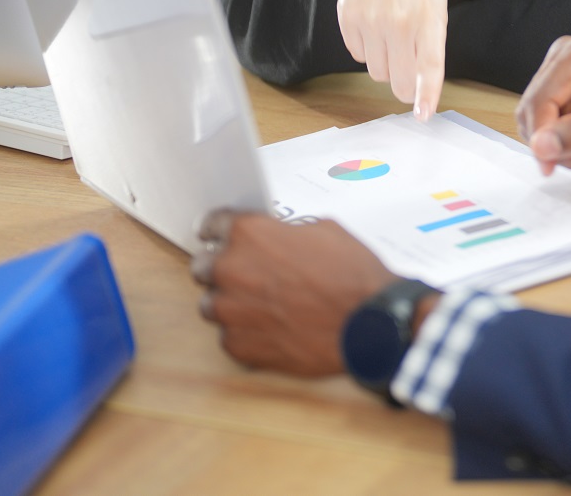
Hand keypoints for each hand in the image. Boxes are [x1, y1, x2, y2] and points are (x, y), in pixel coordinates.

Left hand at [192, 210, 398, 376]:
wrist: (368, 322)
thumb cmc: (352, 275)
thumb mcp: (325, 231)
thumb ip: (287, 233)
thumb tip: (279, 240)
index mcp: (249, 234)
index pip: (212, 224)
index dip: (218, 230)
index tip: (217, 237)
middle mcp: (231, 270)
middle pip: (202, 267)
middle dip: (222, 268)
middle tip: (249, 275)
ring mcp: (231, 311)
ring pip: (211, 305)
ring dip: (231, 303)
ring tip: (262, 307)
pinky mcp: (238, 346)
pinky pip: (228, 337)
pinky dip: (245, 333)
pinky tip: (273, 329)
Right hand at [339, 0, 446, 120]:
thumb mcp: (437, 2)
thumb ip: (432, 42)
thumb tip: (421, 85)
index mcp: (428, 17)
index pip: (428, 67)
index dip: (426, 95)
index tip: (423, 115)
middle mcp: (396, 22)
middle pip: (398, 82)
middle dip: (406, 85)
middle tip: (410, 70)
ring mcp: (368, 21)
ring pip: (377, 72)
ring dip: (387, 63)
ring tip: (393, 32)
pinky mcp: (347, 19)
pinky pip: (357, 56)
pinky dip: (368, 49)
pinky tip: (375, 23)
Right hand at [515, 35, 570, 176]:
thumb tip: (540, 146)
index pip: (539, 101)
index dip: (541, 138)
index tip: (551, 167)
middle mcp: (567, 59)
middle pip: (534, 111)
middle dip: (555, 145)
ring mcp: (567, 76)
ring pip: (541, 123)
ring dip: (563, 149)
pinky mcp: (570, 93)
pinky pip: (552, 126)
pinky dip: (568, 146)